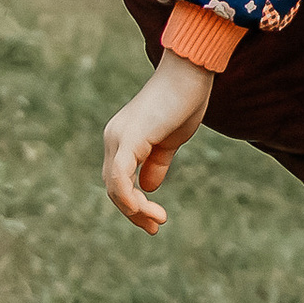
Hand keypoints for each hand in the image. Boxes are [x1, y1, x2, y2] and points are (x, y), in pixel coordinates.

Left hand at [102, 50, 215, 230]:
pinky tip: (145, 209)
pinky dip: (129, 198)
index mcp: (121, 139)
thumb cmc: (184, 101)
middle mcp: (113, 138)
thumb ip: (157, 163)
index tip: (156, 221)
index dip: (133, 205)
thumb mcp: (170, 141)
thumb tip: (148, 187)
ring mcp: (118, 138)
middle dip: (133, 212)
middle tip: (155, 228)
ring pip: (115, 187)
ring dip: (135, 210)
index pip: (118, 181)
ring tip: (158, 220)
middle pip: (113, 188)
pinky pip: (120, 177)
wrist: (190, 74)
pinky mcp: (130, 139)